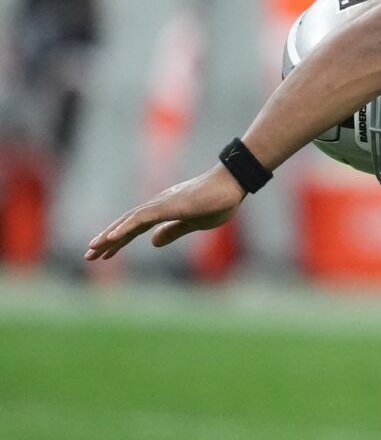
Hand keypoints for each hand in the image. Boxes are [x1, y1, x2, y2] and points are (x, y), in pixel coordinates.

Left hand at [85, 166, 244, 260]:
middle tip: (88, 256)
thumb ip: (173, 231)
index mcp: (163, 211)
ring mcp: (161, 205)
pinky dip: (125, 228)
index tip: (103, 254)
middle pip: (126, 225)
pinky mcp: (168, 206)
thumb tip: (153, 242)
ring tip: (93, 250)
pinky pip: (141, 218)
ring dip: (109, 236)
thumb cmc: (218, 201)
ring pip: (129, 222)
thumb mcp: (194, 223)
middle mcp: (157, 206)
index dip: (118, 241)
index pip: (135, 228)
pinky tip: (111, 238)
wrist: (233, 184)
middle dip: (107, 241)